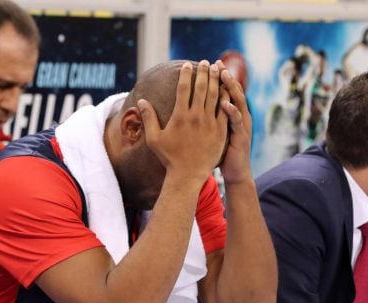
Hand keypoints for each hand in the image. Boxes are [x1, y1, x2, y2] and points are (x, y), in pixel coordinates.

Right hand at [137, 60, 226, 182]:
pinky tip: (227, 88)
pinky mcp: (220, 130)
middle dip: (203, 72)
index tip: (186, 66)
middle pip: (201, 88)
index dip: (185, 75)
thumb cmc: (169, 157)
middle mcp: (196, 117)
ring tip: (216, 69)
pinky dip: (226, 97)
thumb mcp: (154, 138)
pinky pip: (224, 109)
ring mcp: (209, 123)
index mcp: (180, 116)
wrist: (188, 175)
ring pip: (214, 96)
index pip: (183, 89)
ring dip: (215, 80)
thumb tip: (141, 100)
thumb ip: (148, 118)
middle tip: (204, 62)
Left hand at [216, 60, 252, 184]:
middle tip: (218, 63)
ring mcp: (241, 126)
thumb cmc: (222, 152)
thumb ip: (208, 118)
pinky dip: (232, 111)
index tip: (211, 64)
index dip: (219, 78)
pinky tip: (225, 103)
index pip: (225, 91)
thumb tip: (191, 106)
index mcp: (231, 114)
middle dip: (226, 77)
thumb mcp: (215, 132)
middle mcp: (238, 116)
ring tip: (224, 76)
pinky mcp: (241, 136)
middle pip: (233, 92)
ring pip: (238, 102)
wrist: (235, 172)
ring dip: (231, 88)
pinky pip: (237, 122)